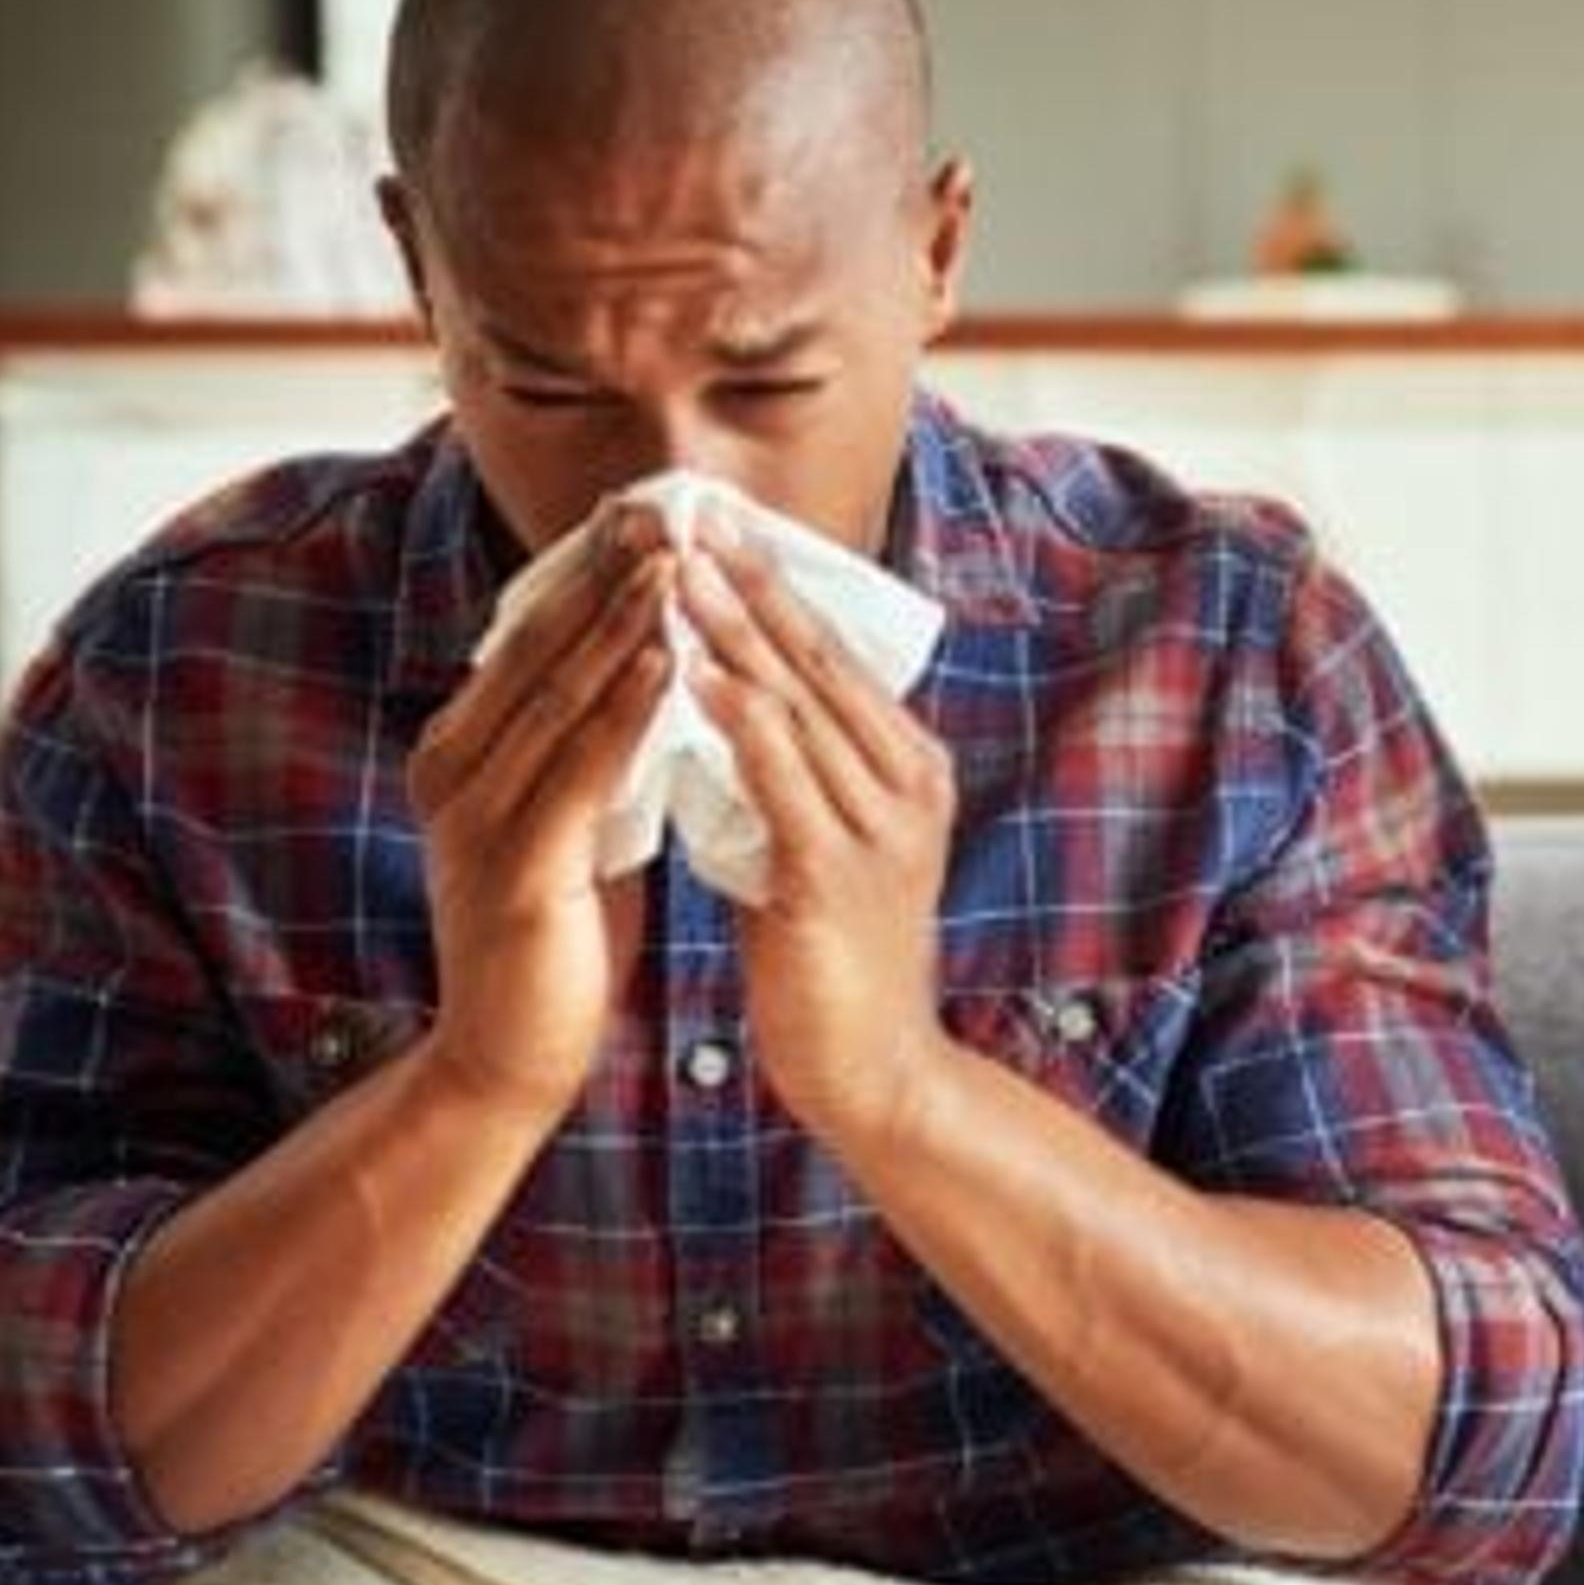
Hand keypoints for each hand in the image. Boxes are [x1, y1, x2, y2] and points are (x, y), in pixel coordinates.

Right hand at [405, 504, 673, 1121]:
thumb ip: (587, 753)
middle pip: (538, 646)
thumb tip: (645, 678)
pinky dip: (627, 707)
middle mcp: (455, 766)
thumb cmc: (555, 942)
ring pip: (559, 693)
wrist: (510, 1057)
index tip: (648, 510)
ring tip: (677, 557)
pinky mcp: (515, 864)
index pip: (530, 638)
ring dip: (621, 620)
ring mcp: (477, 813)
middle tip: (666, 505)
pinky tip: (670, 658)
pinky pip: (580, 767)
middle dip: (605, 572)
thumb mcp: (570, 823)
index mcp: (463, 750)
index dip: (588, 571)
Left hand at [674, 514, 959, 1146]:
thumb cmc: (834, 960)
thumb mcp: (822, 841)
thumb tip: (732, 695)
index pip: (832, 654)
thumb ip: (794, 771)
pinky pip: (781, 784)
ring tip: (676, 571)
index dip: (772, 584)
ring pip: (799, 709)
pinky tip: (695, 678)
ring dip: (733, 633)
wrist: (876, 1072)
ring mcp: (880, 829)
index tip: (713, 522)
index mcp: (907, 767)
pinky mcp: (837, 879)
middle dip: (750, 582)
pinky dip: (738, 724)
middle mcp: (907, 784)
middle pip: (819, 661)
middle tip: (690, 512)